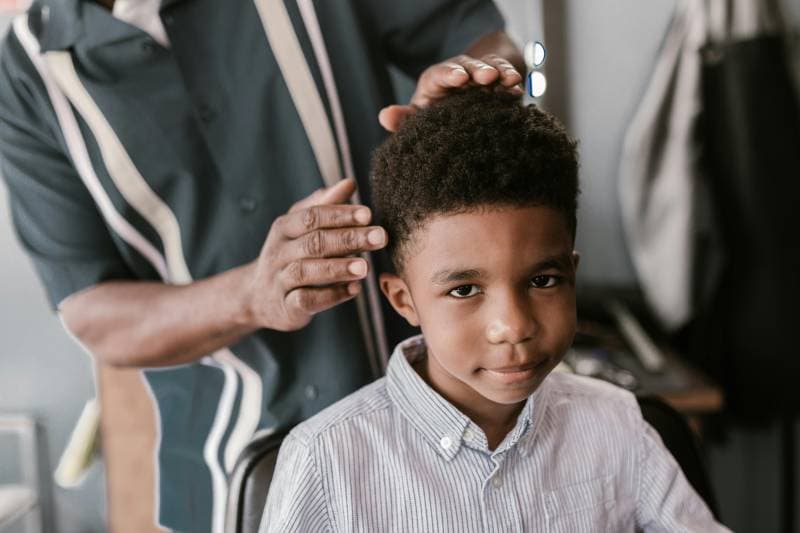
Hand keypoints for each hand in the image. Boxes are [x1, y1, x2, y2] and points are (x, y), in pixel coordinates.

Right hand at [245, 178, 385, 330]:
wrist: (258, 296)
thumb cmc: (290, 255)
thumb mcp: (301, 228)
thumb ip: (325, 206)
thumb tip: (349, 183)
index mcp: (284, 228)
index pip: (312, 216)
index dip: (340, 215)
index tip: (368, 214)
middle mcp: (278, 252)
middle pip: (314, 242)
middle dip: (349, 238)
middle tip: (380, 237)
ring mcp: (279, 280)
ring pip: (307, 271)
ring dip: (338, 268)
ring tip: (366, 267)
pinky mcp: (286, 307)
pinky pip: (306, 300)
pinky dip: (332, 295)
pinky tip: (354, 290)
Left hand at [379, 54, 523, 131]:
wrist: (457, 118)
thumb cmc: (433, 118)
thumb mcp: (418, 119)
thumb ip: (403, 119)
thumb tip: (385, 116)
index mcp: (435, 82)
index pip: (440, 73)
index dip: (450, 74)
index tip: (459, 79)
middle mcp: (458, 74)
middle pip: (467, 66)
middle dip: (478, 70)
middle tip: (488, 77)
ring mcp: (478, 77)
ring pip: (490, 68)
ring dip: (500, 72)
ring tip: (511, 80)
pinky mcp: (496, 83)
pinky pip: (505, 77)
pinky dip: (512, 82)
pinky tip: (518, 90)